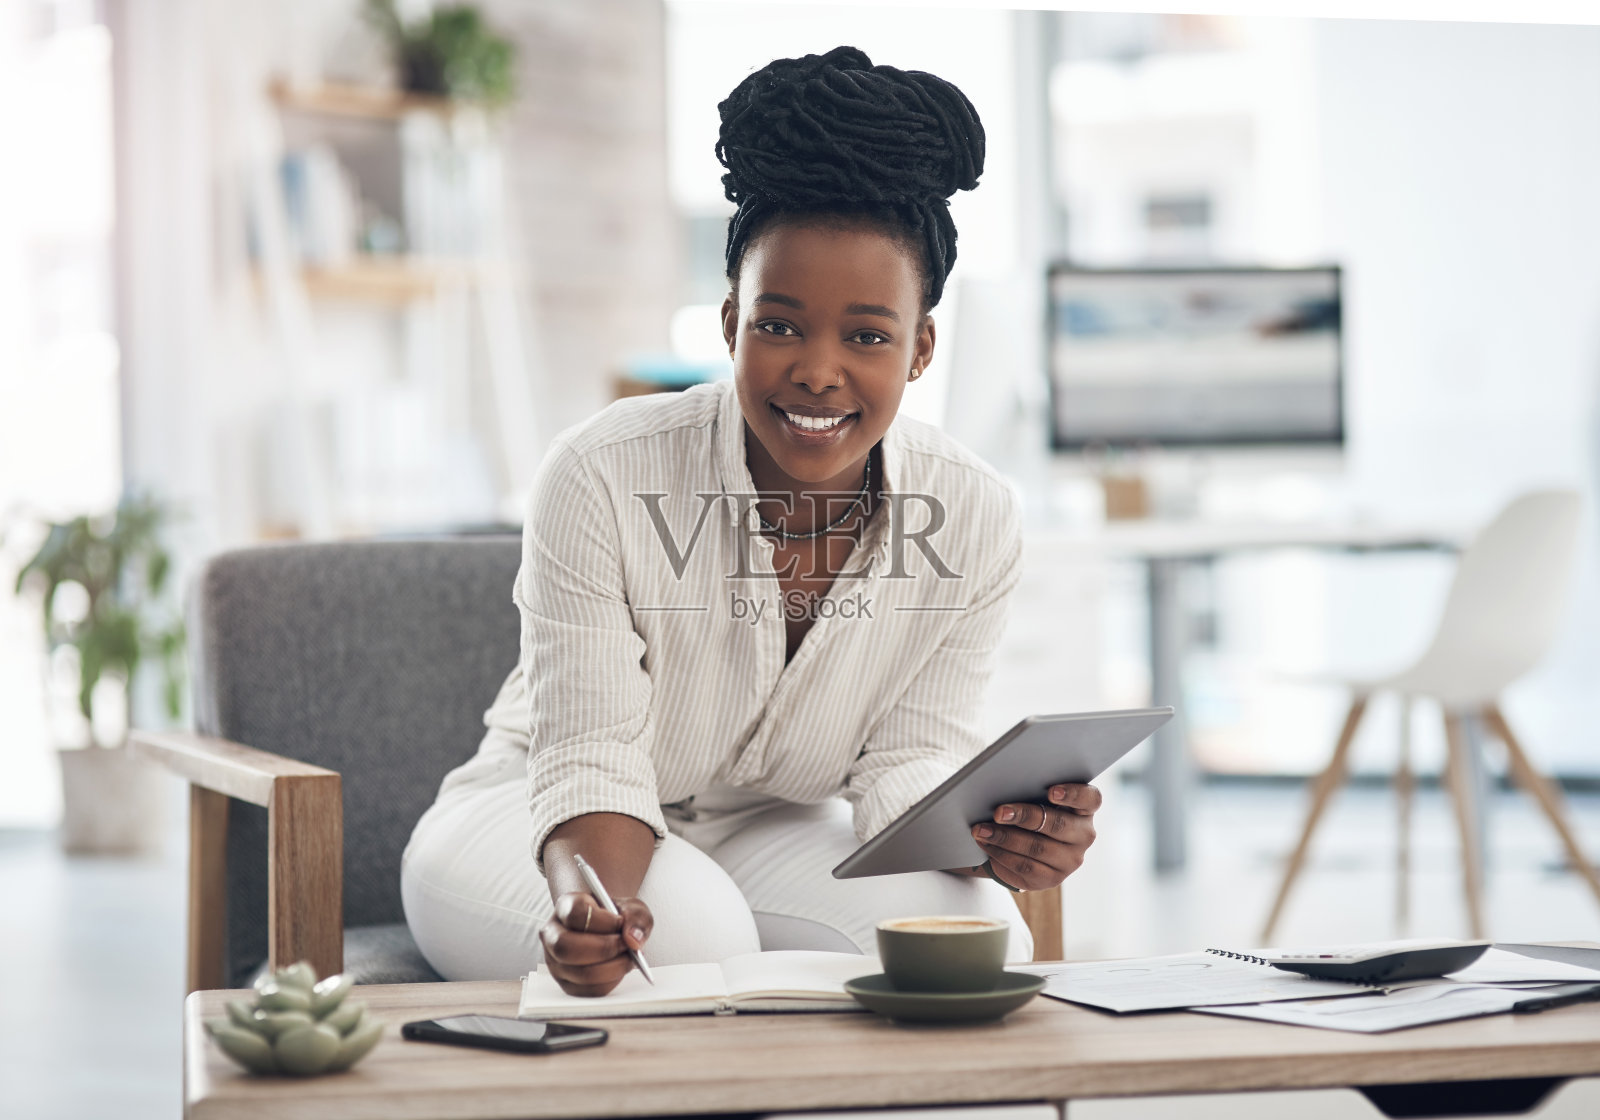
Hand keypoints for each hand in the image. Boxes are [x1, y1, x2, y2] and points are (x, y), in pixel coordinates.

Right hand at [539, 891, 653, 996]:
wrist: (611, 931)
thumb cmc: (616, 917)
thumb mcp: (631, 908)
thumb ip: (636, 917)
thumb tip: (633, 939)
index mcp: (565, 907)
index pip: (575, 913)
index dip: (601, 920)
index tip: (620, 922)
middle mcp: (553, 934)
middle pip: (566, 946)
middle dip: (603, 949)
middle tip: (625, 945)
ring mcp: (556, 962)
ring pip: (578, 972)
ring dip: (611, 967)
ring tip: (627, 958)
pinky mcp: (566, 984)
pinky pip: (588, 990)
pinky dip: (610, 982)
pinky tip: (619, 969)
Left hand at [971, 783, 1101, 891]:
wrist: (1025, 846)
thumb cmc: (1032, 810)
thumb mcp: (1036, 798)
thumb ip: (1031, 789)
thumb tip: (1004, 784)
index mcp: (1085, 809)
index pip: (1090, 798)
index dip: (1073, 794)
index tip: (1051, 791)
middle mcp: (1084, 835)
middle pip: (1058, 824)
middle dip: (1025, 816)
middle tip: (999, 812)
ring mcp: (1070, 860)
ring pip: (1037, 848)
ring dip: (1005, 837)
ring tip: (982, 829)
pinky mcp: (1052, 879)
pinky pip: (1025, 867)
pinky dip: (1002, 854)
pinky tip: (986, 843)